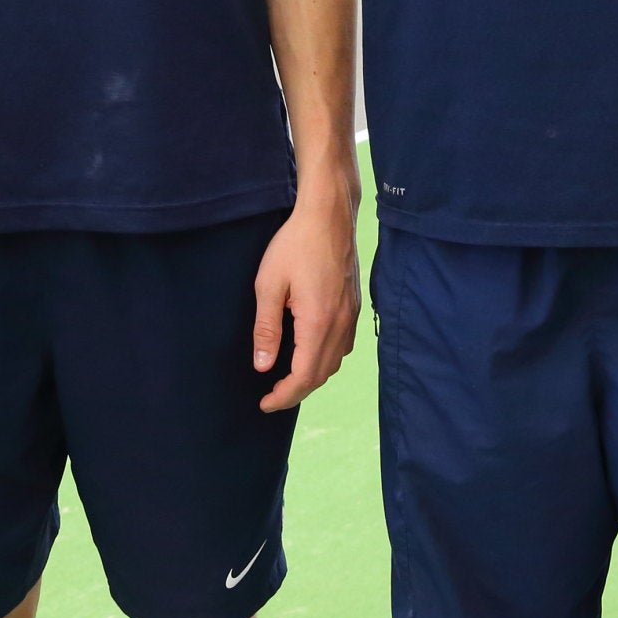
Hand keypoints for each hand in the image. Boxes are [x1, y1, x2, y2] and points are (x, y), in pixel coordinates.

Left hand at [250, 192, 360, 411]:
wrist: (329, 214)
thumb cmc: (295, 244)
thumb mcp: (269, 284)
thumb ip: (266, 328)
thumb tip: (262, 365)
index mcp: (318, 323)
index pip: (304, 376)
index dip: (284, 396)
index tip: (264, 403)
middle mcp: (341, 324)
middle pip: (321, 374)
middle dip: (296, 391)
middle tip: (271, 397)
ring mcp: (351, 315)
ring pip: (335, 361)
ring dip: (313, 376)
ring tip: (288, 378)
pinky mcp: (354, 305)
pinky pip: (344, 345)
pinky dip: (327, 358)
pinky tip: (310, 351)